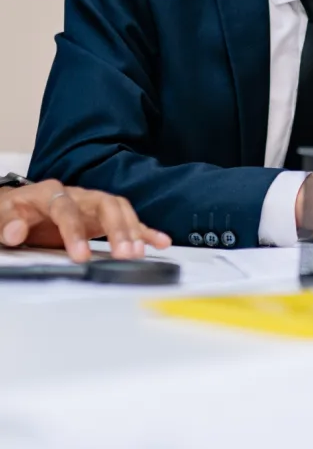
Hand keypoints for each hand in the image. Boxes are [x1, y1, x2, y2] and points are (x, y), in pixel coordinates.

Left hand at [0, 180, 169, 262]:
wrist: (16, 210)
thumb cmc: (11, 213)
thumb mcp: (1, 216)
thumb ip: (6, 223)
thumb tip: (16, 230)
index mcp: (49, 192)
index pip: (66, 207)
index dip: (74, 231)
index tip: (81, 255)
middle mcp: (77, 195)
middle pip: (105, 204)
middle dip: (117, 229)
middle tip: (125, 254)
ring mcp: (92, 205)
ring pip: (120, 210)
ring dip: (132, 231)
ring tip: (138, 254)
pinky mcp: (102, 217)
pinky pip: (127, 221)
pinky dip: (145, 231)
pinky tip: (161, 242)